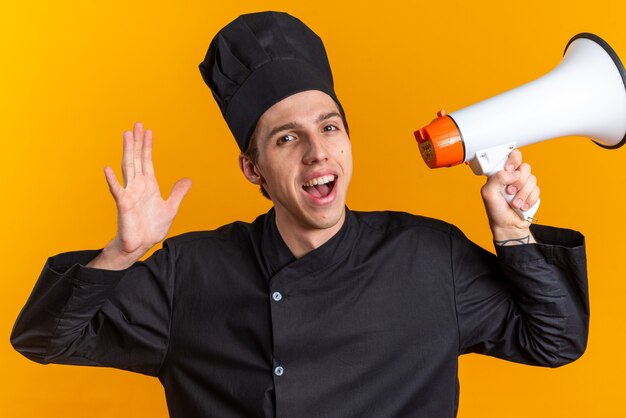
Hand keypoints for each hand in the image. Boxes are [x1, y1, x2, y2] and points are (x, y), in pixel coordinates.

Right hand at [88, 122, 191, 269]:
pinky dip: (112, 180)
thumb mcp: (171, 207)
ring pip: (128, 168)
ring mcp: (130, 193)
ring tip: (126, 136)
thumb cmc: (152, 227)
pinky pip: (117, 190)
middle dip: (137, 142)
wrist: (141, 244)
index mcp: (148, 185)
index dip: (147, 146)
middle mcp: (138, 185)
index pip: (147, 160)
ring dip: (127, 151)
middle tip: (136, 124)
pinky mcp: (124, 204)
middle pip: (137, 159)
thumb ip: (178, 193)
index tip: (147, 130)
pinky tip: (107, 169)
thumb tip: (188, 180)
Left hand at [480, 149, 538, 244]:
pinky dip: (529, 200)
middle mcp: (513, 176)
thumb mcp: (488, 193)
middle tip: (509, 192)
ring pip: (532, 179)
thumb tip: (512, 173)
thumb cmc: (495, 210)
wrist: (508, 226)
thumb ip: (497, 178)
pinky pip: (537, 190)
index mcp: (501, 173)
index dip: (513, 160)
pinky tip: (522, 206)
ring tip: (514, 203)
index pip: (512, 156)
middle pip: (525, 167)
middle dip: (518, 182)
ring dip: (522, 194)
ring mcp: (524, 184)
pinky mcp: (533, 193)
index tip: (509, 169)